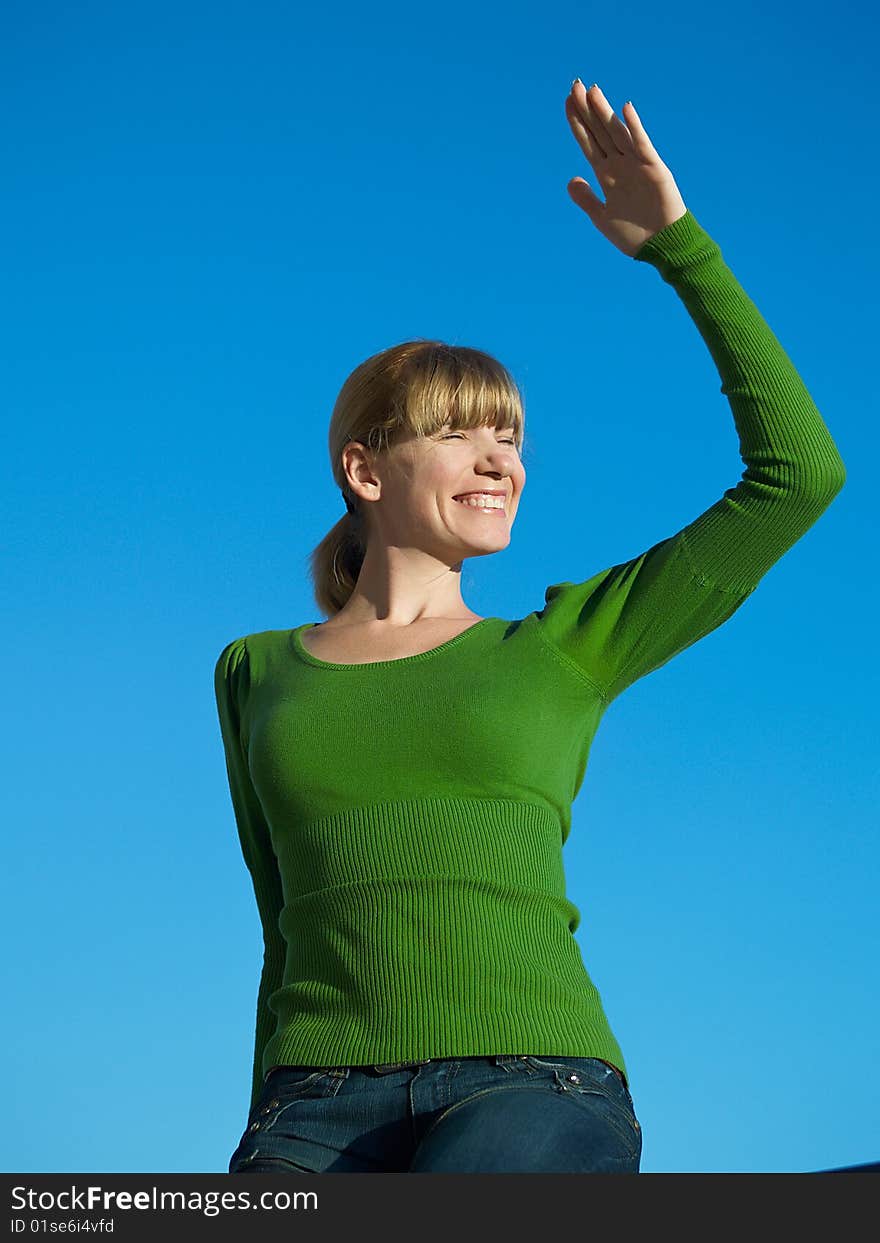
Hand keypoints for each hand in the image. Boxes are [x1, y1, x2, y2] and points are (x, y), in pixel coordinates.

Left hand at [565, 82, 687, 256]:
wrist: (662, 247)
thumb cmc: (634, 235)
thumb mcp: (602, 218)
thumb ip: (586, 199)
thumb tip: (571, 180)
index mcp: (607, 175)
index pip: (588, 142)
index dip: (577, 123)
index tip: (567, 102)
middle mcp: (620, 165)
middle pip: (599, 131)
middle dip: (587, 110)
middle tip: (574, 85)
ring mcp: (637, 164)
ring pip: (617, 133)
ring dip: (605, 112)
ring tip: (592, 91)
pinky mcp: (654, 168)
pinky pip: (642, 144)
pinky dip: (634, 127)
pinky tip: (625, 108)